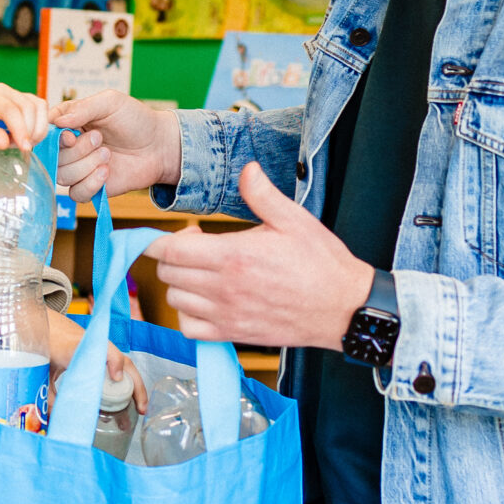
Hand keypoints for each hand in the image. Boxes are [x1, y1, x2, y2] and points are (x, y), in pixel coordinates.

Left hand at [0, 84, 49, 164]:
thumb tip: (5, 142)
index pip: (10, 110)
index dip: (20, 129)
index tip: (24, 147)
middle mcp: (2, 91)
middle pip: (28, 107)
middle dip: (30, 131)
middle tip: (19, 147)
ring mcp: (14, 94)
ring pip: (38, 106)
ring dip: (37, 128)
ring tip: (22, 142)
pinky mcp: (22, 101)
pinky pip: (39, 109)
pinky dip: (39, 124)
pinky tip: (27, 136)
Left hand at [41, 311, 144, 410]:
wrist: (46, 324)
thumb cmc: (45, 346)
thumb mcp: (43, 371)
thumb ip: (49, 395)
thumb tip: (56, 420)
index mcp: (74, 347)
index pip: (98, 349)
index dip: (111, 360)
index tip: (116, 377)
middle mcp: (93, 346)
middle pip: (121, 360)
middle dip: (135, 384)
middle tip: (140, 408)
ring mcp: (101, 348)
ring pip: (124, 365)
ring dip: (135, 385)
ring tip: (139, 408)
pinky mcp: (102, 353)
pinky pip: (119, 366)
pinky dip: (127, 382)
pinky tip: (130, 399)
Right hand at [51, 90, 181, 201]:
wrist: (159, 145)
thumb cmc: (135, 119)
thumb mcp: (110, 102)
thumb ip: (82, 108)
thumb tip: (58, 122)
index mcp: (69, 123)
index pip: (44, 133)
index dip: (53, 138)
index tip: (72, 135)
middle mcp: (70, 147)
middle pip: (53, 157)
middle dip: (77, 150)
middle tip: (100, 139)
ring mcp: (79, 168)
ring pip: (63, 176)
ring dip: (86, 165)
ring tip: (107, 154)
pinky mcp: (91, 187)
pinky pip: (76, 194)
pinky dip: (91, 183)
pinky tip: (107, 172)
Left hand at [151, 164, 372, 349]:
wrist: (343, 308)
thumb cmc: (321, 264)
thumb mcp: (294, 219)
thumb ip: (262, 194)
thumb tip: (247, 168)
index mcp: (233, 256)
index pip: (170, 250)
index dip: (160, 240)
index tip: (182, 232)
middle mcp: (224, 288)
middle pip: (168, 273)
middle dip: (173, 257)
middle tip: (197, 247)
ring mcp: (226, 314)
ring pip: (175, 300)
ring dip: (181, 284)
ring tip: (203, 273)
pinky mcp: (233, 334)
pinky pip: (189, 329)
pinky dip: (188, 315)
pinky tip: (205, 301)